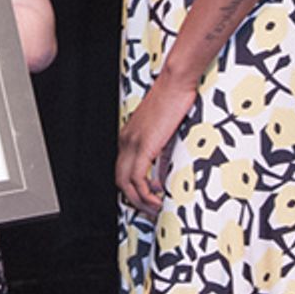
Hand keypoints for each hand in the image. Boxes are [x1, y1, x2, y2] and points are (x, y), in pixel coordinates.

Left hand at [115, 71, 196, 217]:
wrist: (174, 83)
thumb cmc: (173, 100)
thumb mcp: (164, 129)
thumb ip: (160, 148)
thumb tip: (165, 168)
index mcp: (129, 136)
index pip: (123, 170)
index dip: (134, 189)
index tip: (151, 199)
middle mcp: (126, 140)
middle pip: (120, 180)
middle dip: (135, 200)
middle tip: (153, 210)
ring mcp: (132, 143)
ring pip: (125, 183)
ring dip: (141, 202)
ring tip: (157, 209)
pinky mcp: (143, 146)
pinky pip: (137, 179)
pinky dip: (146, 195)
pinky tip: (159, 199)